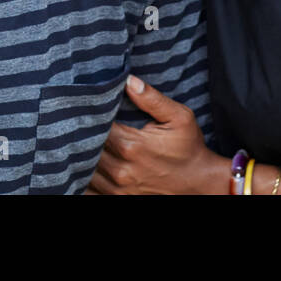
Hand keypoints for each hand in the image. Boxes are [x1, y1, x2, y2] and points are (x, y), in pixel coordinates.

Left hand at [87, 75, 227, 194]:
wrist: (199, 182)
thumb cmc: (189, 147)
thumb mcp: (179, 117)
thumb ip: (152, 99)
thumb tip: (128, 80)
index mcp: (132, 146)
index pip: (96, 127)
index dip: (89, 116)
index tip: (89, 107)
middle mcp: (121, 170)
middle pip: (87, 148)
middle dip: (84, 134)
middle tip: (82, 121)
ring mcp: (118, 188)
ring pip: (85, 169)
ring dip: (82, 155)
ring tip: (83, 140)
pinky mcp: (119, 199)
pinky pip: (89, 190)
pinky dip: (85, 177)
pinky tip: (87, 163)